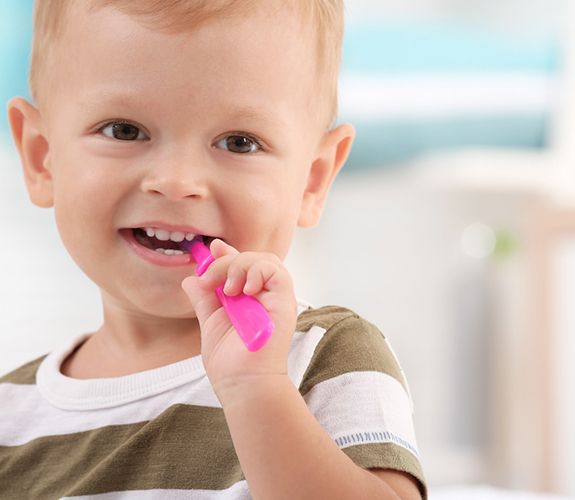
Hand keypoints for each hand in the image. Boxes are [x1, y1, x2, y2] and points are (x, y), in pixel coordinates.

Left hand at [181, 239, 296, 399]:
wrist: (241, 384)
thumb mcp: (211, 322)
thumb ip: (205, 299)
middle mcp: (265, 296)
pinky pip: (277, 272)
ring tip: (228, 290)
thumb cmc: (230, 363)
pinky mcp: (284, 302)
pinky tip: (242, 290)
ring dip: (240, 266)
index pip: (243, 266)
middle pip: (253, 258)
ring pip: (265, 260)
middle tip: (210, 281)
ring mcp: (276, 298)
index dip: (228, 254)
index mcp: (250, 299)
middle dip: (228, 261)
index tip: (213, 249)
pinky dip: (257, 272)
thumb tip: (191, 279)